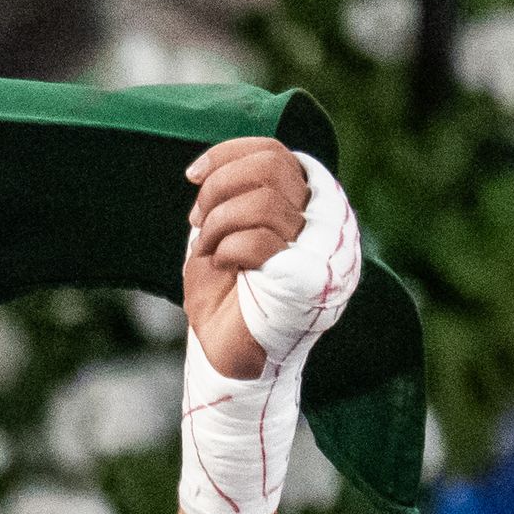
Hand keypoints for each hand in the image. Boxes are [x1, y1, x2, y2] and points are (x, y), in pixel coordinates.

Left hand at [181, 137, 310, 379]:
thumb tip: (216, 166)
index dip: (229, 154)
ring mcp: (321, 251)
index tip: (191, 175)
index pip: (275, 154)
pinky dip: (227, 249)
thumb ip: (232, 199)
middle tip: (199, 220)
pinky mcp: (308, 280)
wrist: (228, 359)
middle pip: (271, 167)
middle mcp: (322, 224)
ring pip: (263, 202)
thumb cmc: (226, 300)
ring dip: (219, 224)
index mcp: (305, 208)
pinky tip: (225, 268)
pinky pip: (259, 241)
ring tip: (212, 251)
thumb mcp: (222, 237)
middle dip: (219, 188)